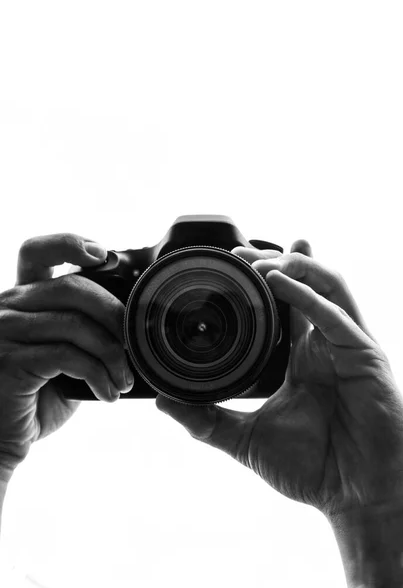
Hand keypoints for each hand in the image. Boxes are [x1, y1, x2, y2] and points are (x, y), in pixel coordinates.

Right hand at [0, 233, 133, 480]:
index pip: (37, 252)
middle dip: (114, 313)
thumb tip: (134, 324)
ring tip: (124, 380)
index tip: (101, 255)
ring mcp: (6, 332)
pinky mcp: (10, 360)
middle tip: (134, 344)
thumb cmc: (38, 396)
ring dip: (112, 354)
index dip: (69, 243)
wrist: (5, 437)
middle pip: (72, 287)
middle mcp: (9, 307)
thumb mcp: (62, 355)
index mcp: (22, 299)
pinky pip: (68, 356)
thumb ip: (84, 331)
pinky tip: (109, 394)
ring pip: (75, 325)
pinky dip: (99, 374)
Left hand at [155, 240, 402, 518]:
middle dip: (274, 262)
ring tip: (258, 263)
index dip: (265, 278)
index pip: (286, 303)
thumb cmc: (313, 468)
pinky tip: (281, 283)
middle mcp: (325, 344)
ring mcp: (347, 346)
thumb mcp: (247, 439)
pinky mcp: (364, 356)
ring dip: (293, 267)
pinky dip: (308, 295)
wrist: (354, 497)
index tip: (232, 264)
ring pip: (327, 285)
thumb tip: (163, 403)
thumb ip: (207, 420)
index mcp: (302, 357)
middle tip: (239, 254)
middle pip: (306, 283)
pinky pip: (336, 316)